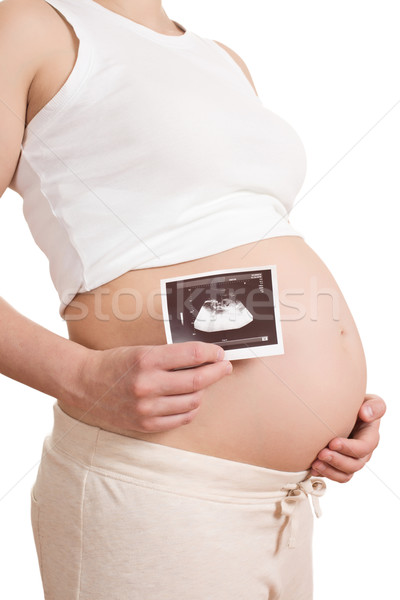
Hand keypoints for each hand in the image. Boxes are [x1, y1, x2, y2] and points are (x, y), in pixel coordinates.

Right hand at [74, 341, 231, 433]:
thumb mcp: (142, 350)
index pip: (192, 356)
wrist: (86, 383)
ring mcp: (147, 408)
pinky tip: (190, 399)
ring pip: (193, 401)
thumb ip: (172, 356)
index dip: (212, 354)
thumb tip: (205, 358)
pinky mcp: (146, 424)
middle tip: (224, 367)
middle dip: (217, 372)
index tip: (219, 353)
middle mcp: (147, 385)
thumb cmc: (116, 363)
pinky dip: (191, 409)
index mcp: (146, 359)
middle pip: (197, 381)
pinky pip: (181, 419)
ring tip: (202, 383)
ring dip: (203, 391)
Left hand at [310, 394, 386, 481]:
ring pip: (345, 474)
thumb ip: (374, 406)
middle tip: (321, 453)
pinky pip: (335, 475)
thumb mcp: (369, 401)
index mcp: (370, 436)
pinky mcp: (340, 464)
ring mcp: (351, 459)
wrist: (342, 410)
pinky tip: (313, 468)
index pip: (364, 447)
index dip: (349, 448)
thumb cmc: (356, 405)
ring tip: (315, 463)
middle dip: (337, 460)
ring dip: (330, 470)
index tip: (332, 442)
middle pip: (355, 464)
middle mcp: (362, 452)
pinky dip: (325, 473)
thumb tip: (365, 414)